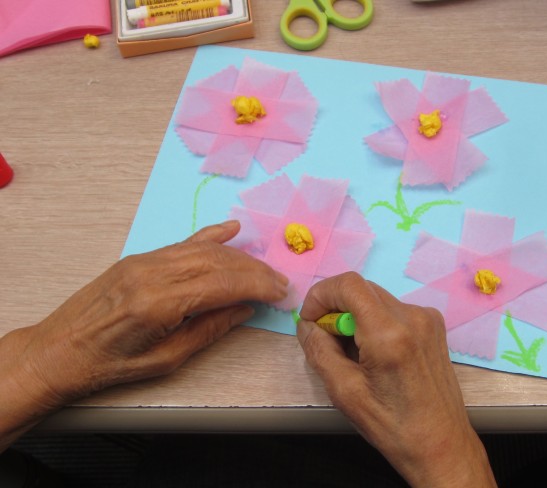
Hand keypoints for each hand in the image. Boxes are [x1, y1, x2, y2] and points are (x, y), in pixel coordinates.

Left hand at [0, 220, 287, 449]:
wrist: (59, 350)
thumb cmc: (109, 365)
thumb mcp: (165, 359)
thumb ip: (209, 329)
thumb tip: (245, 308)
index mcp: (159, 302)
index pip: (222, 284)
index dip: (258, 285)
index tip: (282, 291)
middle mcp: (153, 273)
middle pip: (218, 262)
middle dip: (255, 271)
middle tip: (280, 282)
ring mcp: (144, 261)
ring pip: (203, 250)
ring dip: (239, 257)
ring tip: (263, 268)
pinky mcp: (138, 259)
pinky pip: (182, 243)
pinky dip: (210, 236)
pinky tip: (231, 230)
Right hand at [297, 273, 495, 487]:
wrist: (441, 444)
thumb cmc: (393, 426)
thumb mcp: (344, 392)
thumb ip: (319, 351)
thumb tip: (306, 325)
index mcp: (389, 333)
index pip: (348, 285)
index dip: (321, 295)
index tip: (311, 319)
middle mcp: (412, 317)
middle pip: (361, 289)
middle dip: (336, 307)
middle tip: (326, 339)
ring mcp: (427, 319)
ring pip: (376, 299)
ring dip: (355, 316)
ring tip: (352, 352)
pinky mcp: (434, 326)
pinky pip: (394, 310)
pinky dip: (375, 322)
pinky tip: (374, 353)